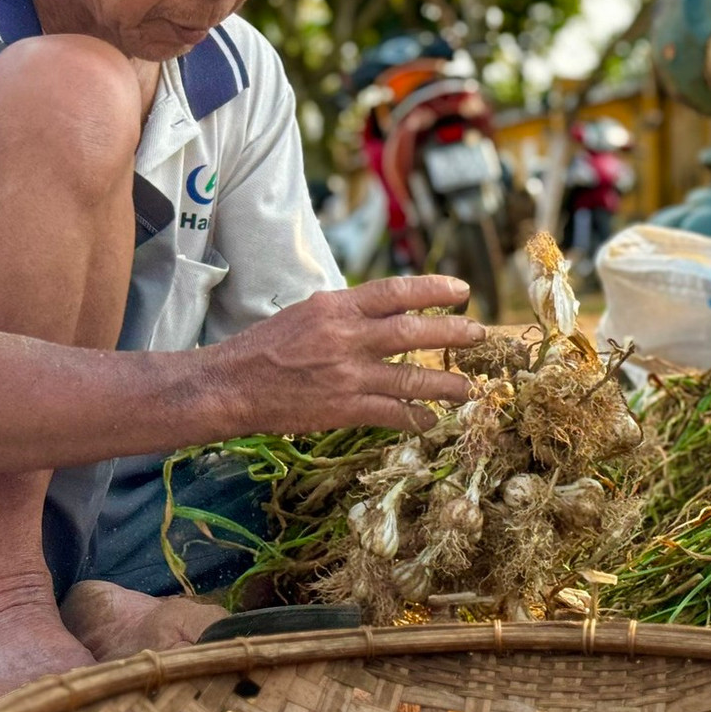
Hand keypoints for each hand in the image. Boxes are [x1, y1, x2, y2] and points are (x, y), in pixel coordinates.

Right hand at [195, 275, 483, 435]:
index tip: (461, 290)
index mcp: (336, 306)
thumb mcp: (306, 311)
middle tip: (479, 335)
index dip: (433, 289)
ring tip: (469, 389)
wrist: (231, 385)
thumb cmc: (266, 346)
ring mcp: (347, 374)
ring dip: (445, 384)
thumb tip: (386, 310)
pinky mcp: (343, 408)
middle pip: (412, 331)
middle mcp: (346, 337)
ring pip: (410, 379)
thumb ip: (347, 311)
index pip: (395, 291)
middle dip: (451, 333)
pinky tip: (431, 422)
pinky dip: (415, 418)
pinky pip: (391, 414)